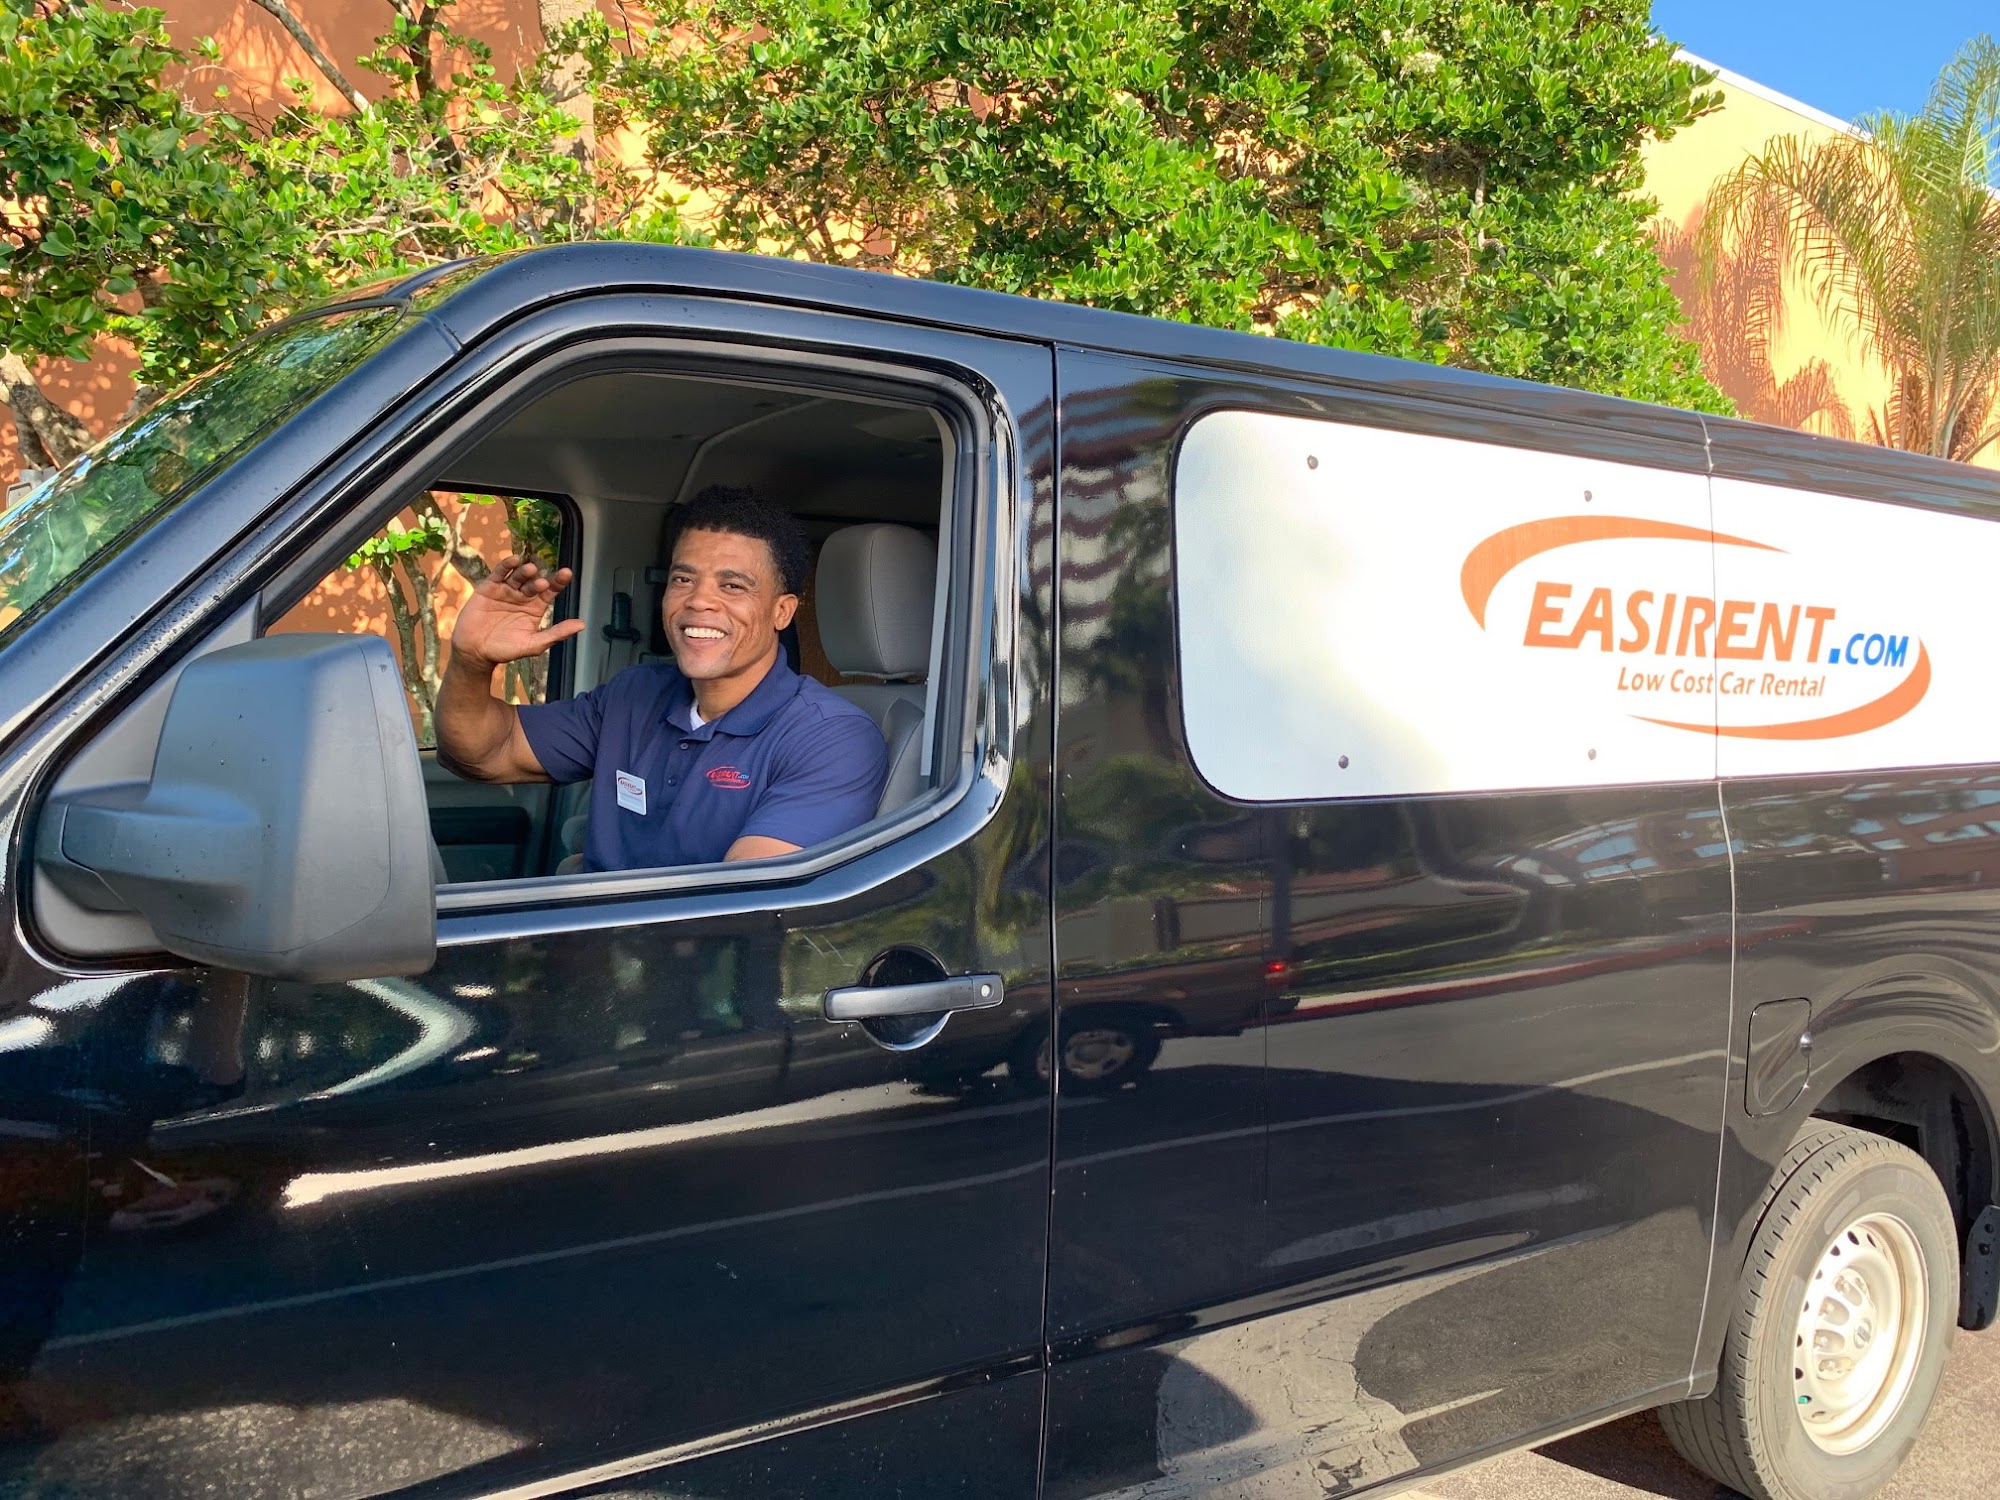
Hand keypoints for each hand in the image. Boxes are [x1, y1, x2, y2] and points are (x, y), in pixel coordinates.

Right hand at [448, 555, 585, 669]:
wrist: (474, 651)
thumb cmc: (505, 649)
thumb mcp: (534, 644)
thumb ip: (556, 633)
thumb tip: (581, 625)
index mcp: (535, 607)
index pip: (550, 592)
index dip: (558, 582)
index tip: (566, 573)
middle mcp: (522, 596)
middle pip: (534, 583)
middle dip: (539, 581)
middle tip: (542, 583)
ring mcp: (506, 590)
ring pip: (518, 576)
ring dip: (525, 572)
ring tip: (530, 569)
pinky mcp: (489, 587)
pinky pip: (499, 574)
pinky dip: (506, 566)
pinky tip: (513, 560)